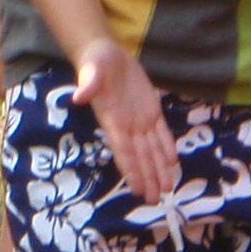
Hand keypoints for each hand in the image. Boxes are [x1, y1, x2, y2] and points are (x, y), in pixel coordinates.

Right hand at [72, 38, 175, 200]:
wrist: (104, 53)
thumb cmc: (94, 63)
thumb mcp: (91, 71)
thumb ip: (87, 85)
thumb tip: (78, 97)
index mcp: (112, 120)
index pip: (123, 150)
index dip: (131, 170)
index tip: (136, 189)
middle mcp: (126, 125)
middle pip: (140, 156)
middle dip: (147, 177)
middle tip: (154, 199)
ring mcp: (139, 119)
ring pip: (152, 149)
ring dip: (158, 168)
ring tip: (165, 188)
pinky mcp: (150, 109)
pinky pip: (160, 132)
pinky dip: (166, 147)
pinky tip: (172, 162)